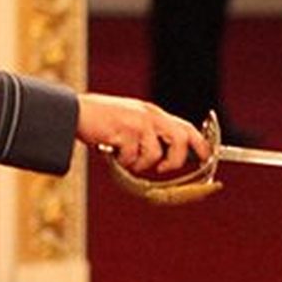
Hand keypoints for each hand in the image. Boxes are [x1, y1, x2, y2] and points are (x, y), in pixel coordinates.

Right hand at [77, 93, 209, 174]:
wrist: (75, 112)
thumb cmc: (100, 119)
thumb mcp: (129, 121)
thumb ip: (146, 134)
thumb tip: (162, 158)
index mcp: (152, 113)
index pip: (185, 127)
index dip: (200, 144)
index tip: (206, 158)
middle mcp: (150, 115)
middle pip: (180, 139)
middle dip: (175, 159)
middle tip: (163, 169)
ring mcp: (138, 123)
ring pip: (154, 155)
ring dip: (139, 163)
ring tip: (122, 156)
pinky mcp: (125, 132)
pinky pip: (132, 158)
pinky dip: (122, 161)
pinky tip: (110, 150)